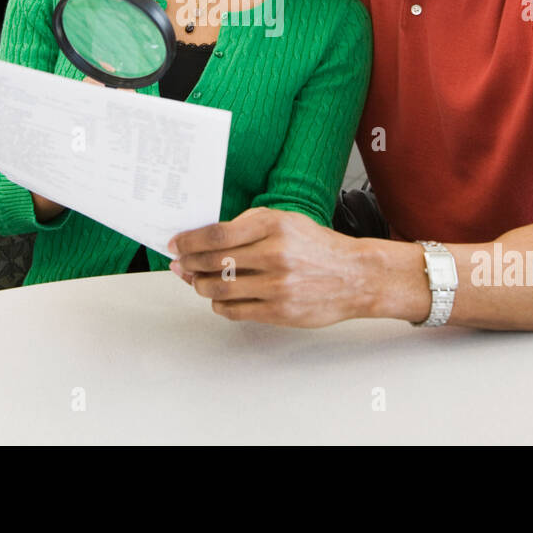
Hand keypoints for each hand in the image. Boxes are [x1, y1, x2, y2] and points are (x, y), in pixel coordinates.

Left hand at [167, 207, 374, 327]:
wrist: (356, 276)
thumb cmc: (318, 247)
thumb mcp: (287, 221)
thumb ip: (249, 224)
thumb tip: (206, 239)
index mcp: (274, 225)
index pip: (217, 234)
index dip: (189, 240)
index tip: (176, 244)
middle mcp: (275, 254)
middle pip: (213, 262)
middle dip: (188, 264)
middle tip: (179, 264)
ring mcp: (278, 285)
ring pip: (219, 290)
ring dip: (199, 286)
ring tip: (196, 281)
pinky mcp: (280, 311)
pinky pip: (234, 311)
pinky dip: (219, 306)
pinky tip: (218, 299)